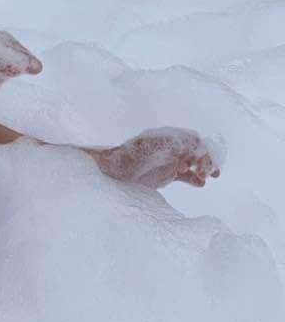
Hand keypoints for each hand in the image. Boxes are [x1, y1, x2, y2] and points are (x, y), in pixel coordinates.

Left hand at [93, 127, 221, 188]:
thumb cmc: (126, 156)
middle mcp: (170, 147)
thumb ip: (165, 143)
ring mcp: (170, 160)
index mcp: (166, 137)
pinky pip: (186, 175)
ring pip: (194, 162)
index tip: (199, 160)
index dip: (199, 148)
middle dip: (206, 158)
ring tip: (208, 176)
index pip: (191, 138)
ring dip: (204, 167)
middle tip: (208, 172)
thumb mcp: (144, 146)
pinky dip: (195, 179)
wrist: (112, 170)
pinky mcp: (168, 174)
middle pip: (196, 149)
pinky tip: (200, 184)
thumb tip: (186, 143)